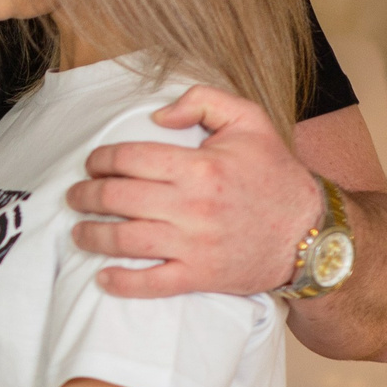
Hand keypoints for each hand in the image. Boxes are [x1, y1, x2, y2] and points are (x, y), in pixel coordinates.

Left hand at [66, 85, 318, 297]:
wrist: (312, 232)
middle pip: (118, 199)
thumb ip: (202, 102)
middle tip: (75, 196)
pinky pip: (152, 284)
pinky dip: (122, 283)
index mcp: (199, 167)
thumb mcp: (249, 120)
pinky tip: (103, 277)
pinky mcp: (200, 276)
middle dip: (86, 196)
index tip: (92, 164)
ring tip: (78, 231)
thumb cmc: (274, 173)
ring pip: (125, 241)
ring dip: (91, 236)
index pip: (129, 159)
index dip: (100, 160)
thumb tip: (158, 117)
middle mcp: (192, 207)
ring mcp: (194, 245)